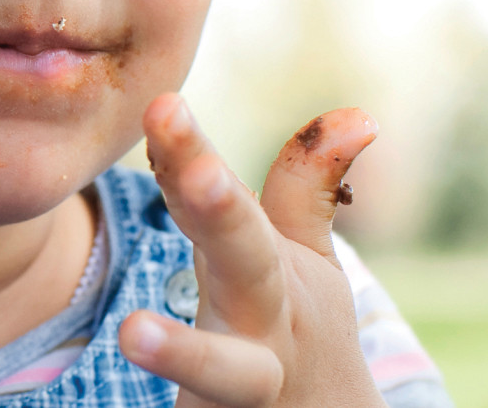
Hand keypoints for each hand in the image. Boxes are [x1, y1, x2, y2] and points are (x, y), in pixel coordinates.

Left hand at [119, 94, 384, 407]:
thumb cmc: (299, 329)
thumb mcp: (303, 259)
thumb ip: (305, 186)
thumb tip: (357, 112)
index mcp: (267, 264)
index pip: (219, 198)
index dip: (190, 153)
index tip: (163, 107)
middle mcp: (266, 319)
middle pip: (246, 262)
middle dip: (224, 215)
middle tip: (200, 175)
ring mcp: (250, 380)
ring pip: (226, 370)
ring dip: (183, 351)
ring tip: (134, 334)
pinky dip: (173, 390)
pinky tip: (130, 369)